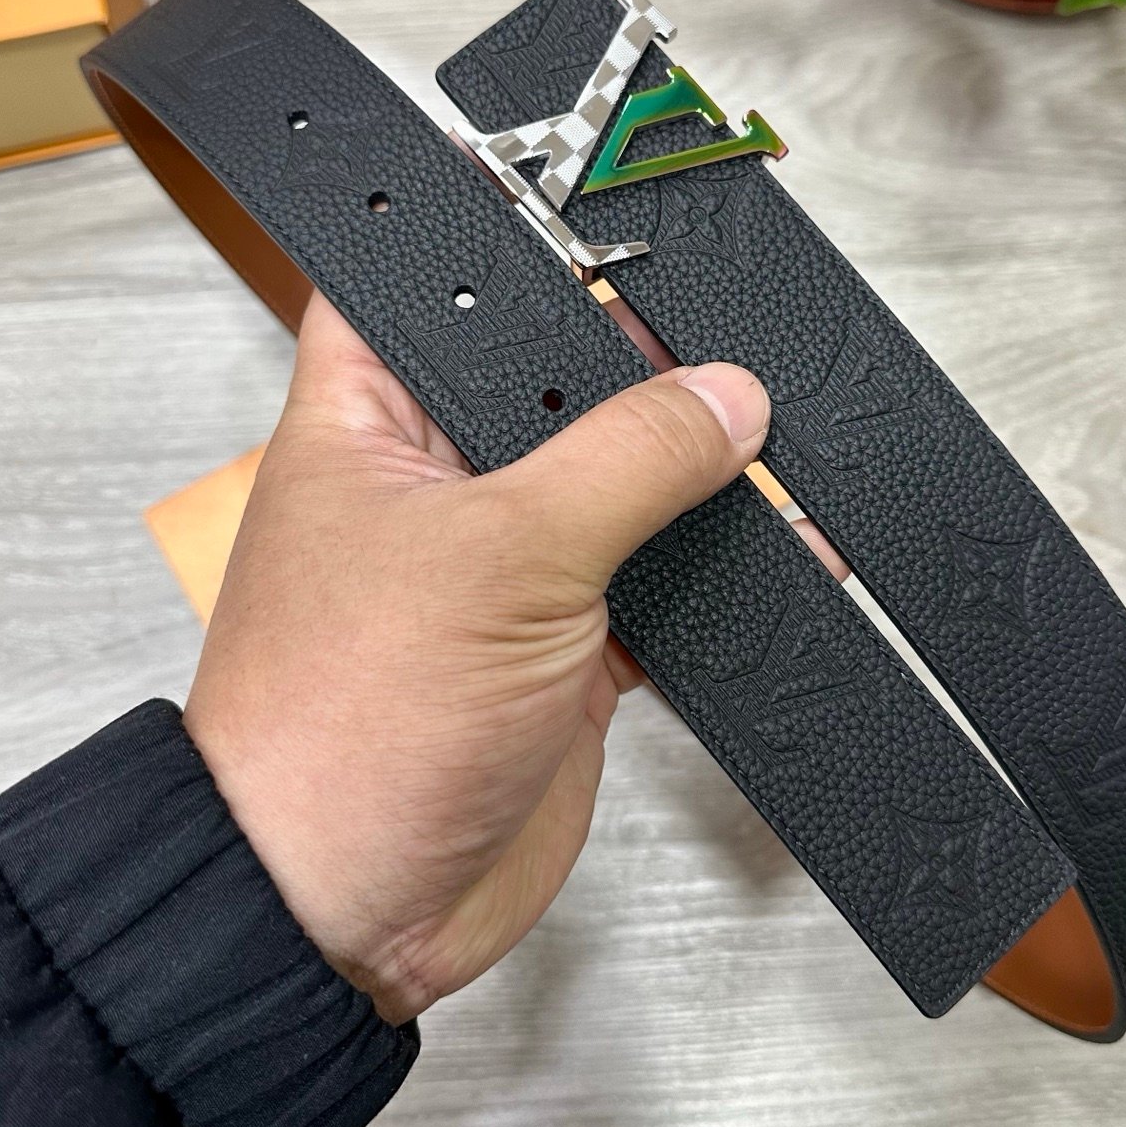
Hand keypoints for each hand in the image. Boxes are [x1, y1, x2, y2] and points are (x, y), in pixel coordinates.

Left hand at [183, 293, 770, 1023]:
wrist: (356, 910)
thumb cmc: (346, 728)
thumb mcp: (503, 555)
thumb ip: (627, 460)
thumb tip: (724, 397)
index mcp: (375, 420)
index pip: (436, 283)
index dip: (515, 242)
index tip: (609, 216)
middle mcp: (440, 478)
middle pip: (555, 380)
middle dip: (642, 363)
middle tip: (727, 336)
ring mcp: (506, 560)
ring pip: (617, 478)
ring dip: (694, 466)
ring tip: (771, 430)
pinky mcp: (563, 640)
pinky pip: (656, 575)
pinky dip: (716, 562)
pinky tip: (779, 539)